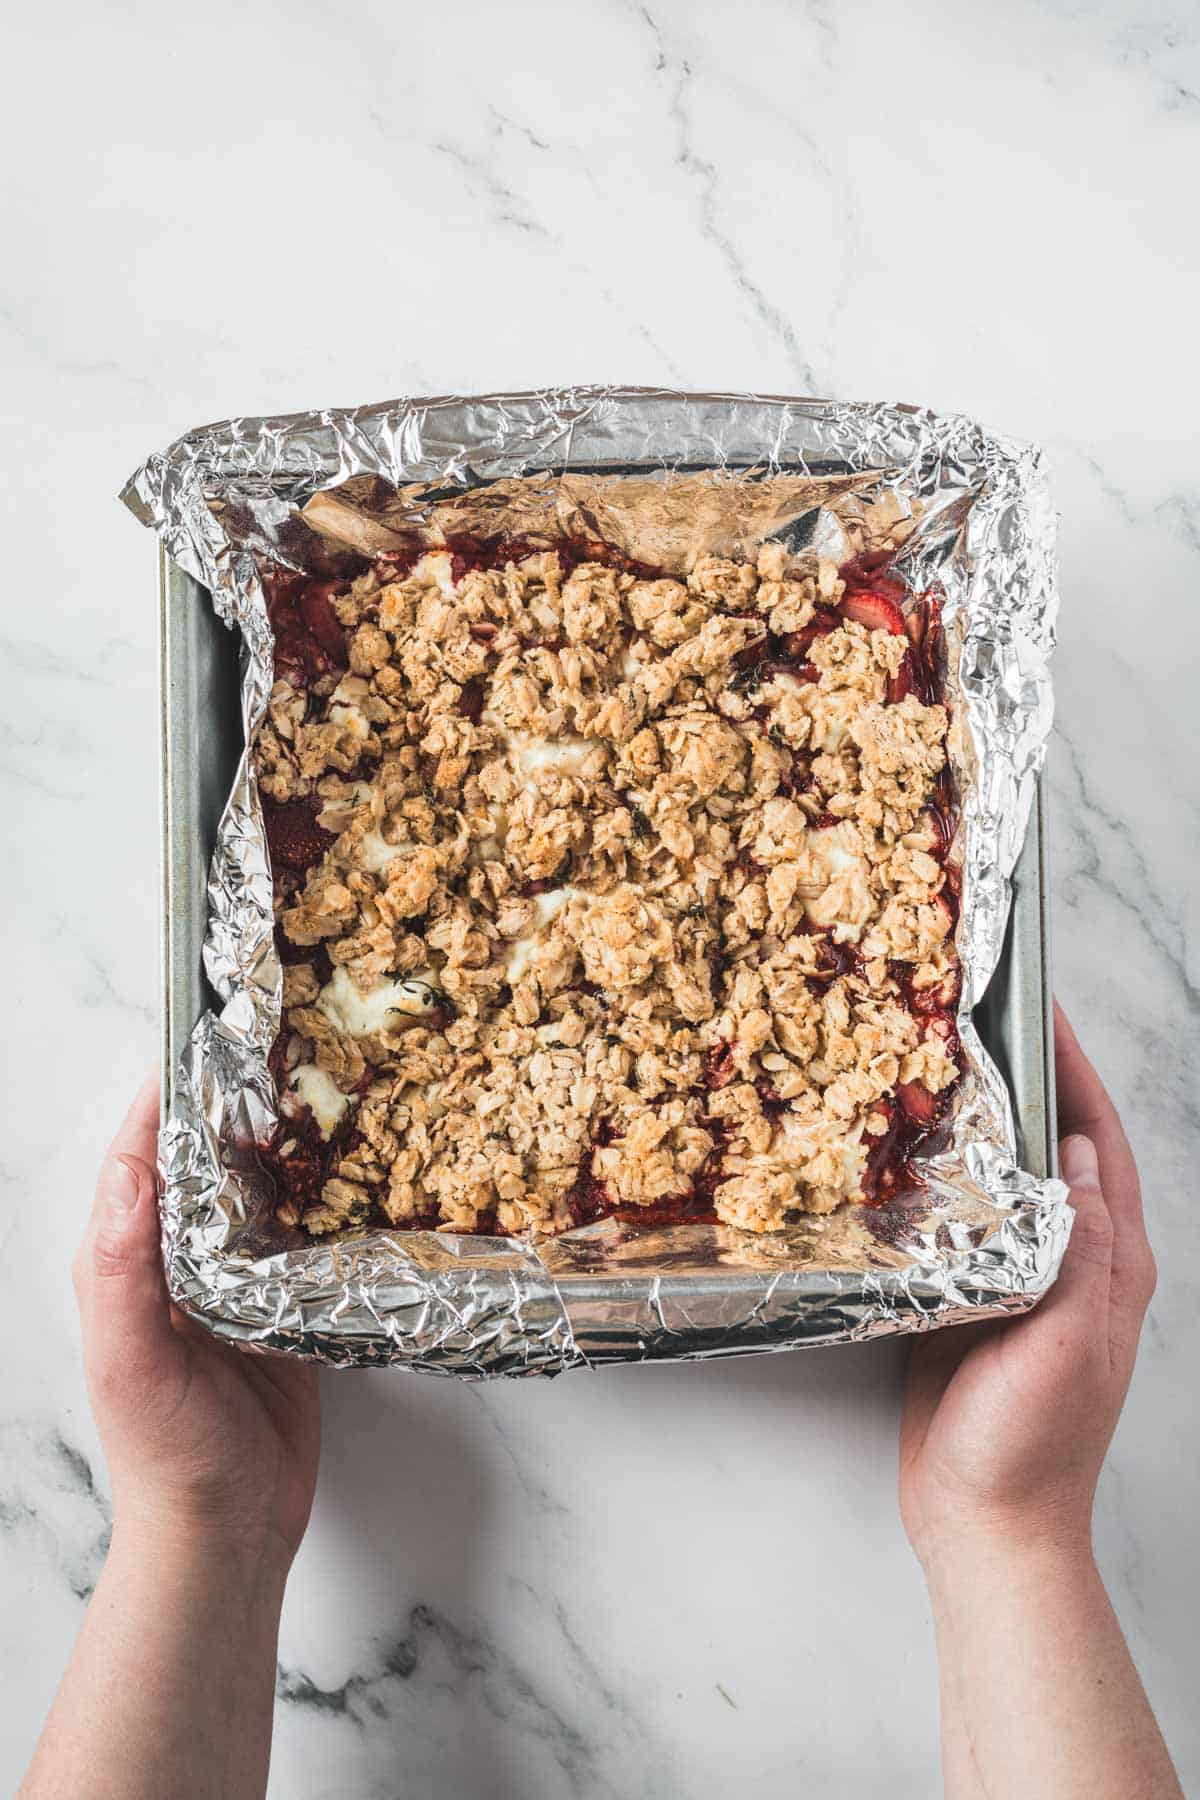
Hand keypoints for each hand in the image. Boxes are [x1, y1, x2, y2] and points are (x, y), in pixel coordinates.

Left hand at [73, 1074, 320, 1572]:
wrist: (226, 1532)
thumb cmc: (167, 1455)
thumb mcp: (130, 1361)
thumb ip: (122, 1270)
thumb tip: (127, 1170)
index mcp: (126, 1260)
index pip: (143, 1153)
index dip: (171, 1093)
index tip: (212, 1036)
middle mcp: (179, 1259)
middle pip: (206, 1160)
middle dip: (238, 1104)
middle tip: (289, 1044)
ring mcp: (235, 1280)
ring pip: (259, 1190)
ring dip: (285, 1145)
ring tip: (330, 1088)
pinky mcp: (286, 1304)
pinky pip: (304, 1236)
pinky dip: (324, 1199)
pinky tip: (356, 1170)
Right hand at [899, 1001, 1155, 1564]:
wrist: (987, 1527)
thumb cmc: (1033, 1447)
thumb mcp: (1069, 1345)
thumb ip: (1082, 1252)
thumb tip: (1084, 1158)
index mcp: (1111, 1264)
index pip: (1103, 1144)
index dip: (1077, 1073)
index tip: (1041, 1010)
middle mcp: (1070, 1259)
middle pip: (1054, 1148)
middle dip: (1025, 1079)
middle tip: (972, 1022)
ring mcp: (1019, 1277)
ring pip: (1003, 1177)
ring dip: (978, 1121)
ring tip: (930, 1066)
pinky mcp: (968, 1298)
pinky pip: (959, 1219)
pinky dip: (939, 1175)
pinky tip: (902, 1152)